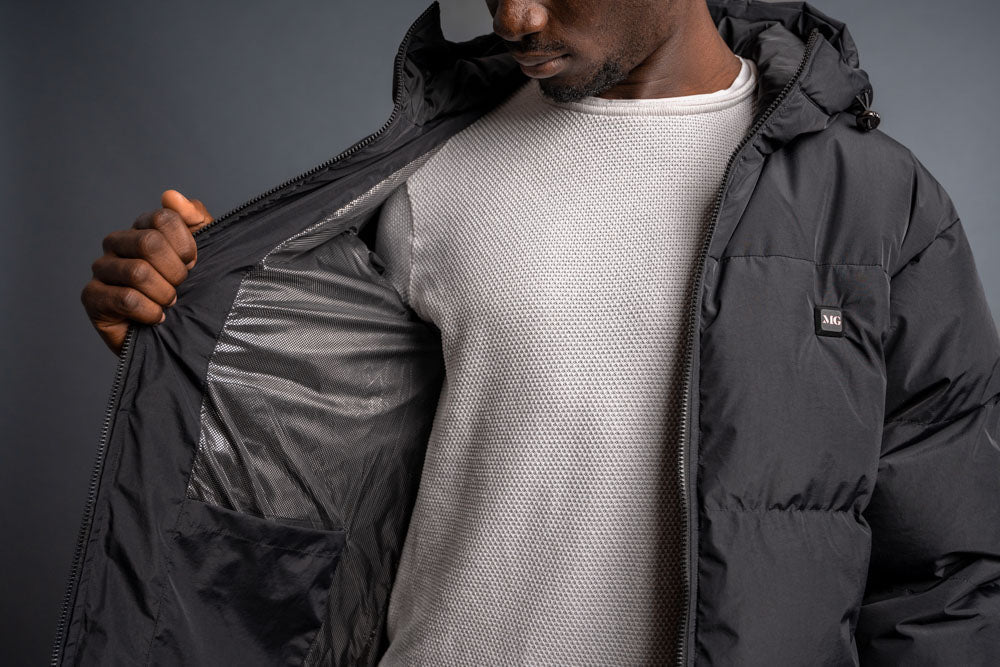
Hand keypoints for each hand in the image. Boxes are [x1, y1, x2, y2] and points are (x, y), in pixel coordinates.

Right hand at [81, 189, 213, 354]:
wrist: (179, 335)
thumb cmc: (192, 291)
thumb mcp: (207, 253)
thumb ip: (196, 220)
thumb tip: (170, 196)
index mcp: (143, 228)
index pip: (164, 218)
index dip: (186, 245)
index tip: (193, 264)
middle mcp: (118, 243)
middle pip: (149, 242)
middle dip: (176, 271)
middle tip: (181, 287)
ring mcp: (102, 269)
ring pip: (137, 272)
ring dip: (164, 294)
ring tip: (170, 304)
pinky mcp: (92, 297)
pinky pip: (126, 299)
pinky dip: (150, 312)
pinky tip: (156, 318)